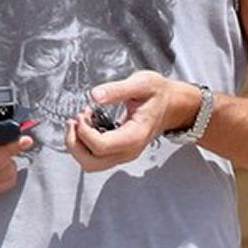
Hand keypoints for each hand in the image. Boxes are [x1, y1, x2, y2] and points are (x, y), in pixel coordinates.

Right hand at [0, 81, 29, 196]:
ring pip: (7, 174)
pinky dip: (8, 169)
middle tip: (14, 135)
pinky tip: (0, 157)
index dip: (8, 148)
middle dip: (12, 150)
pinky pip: (7, 182)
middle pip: (1, 166)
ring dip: (10, 158)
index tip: (24, 138)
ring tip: (0, 145)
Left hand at [66, 70, 203, 168]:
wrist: (172, 105)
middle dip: (74, 143)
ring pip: (90, 164)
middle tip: (76, 120)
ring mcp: (123, 154)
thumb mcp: (141, 83)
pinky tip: (89, 124)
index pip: (100, 146)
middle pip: (90, 162)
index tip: (83, 113)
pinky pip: (94, 157)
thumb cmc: (158, 94)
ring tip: (81, 122)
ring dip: (77, 145)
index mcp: (134, 136)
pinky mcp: (118, 152)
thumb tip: (95, 95)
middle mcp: (128, 151)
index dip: (84, 131)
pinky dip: (84, 144)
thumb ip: (117, 89)